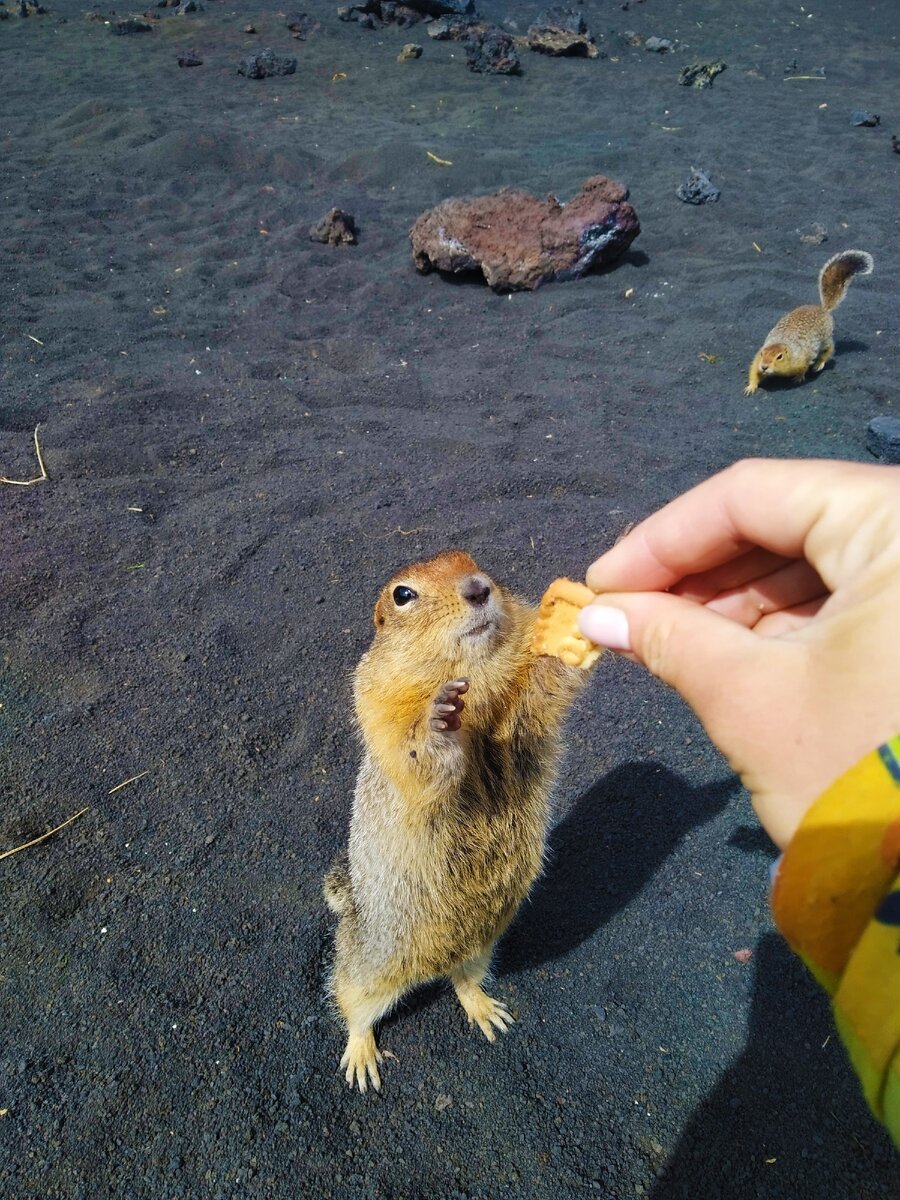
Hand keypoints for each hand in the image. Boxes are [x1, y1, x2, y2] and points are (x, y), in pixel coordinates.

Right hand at [578, 458, 899, 847]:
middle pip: (787, 520)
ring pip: (814, 559)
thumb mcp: (750, 698)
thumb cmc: (856, 778)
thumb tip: (597, 615)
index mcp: (895, 525)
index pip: (756, 495)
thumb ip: (668, 637)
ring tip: (665, 637)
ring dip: (733, 597)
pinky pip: (846, 597)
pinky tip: (721, 649)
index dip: (664, 537)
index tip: (602, 582)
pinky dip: (780, 621)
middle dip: (698, 570)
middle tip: (627, 612)